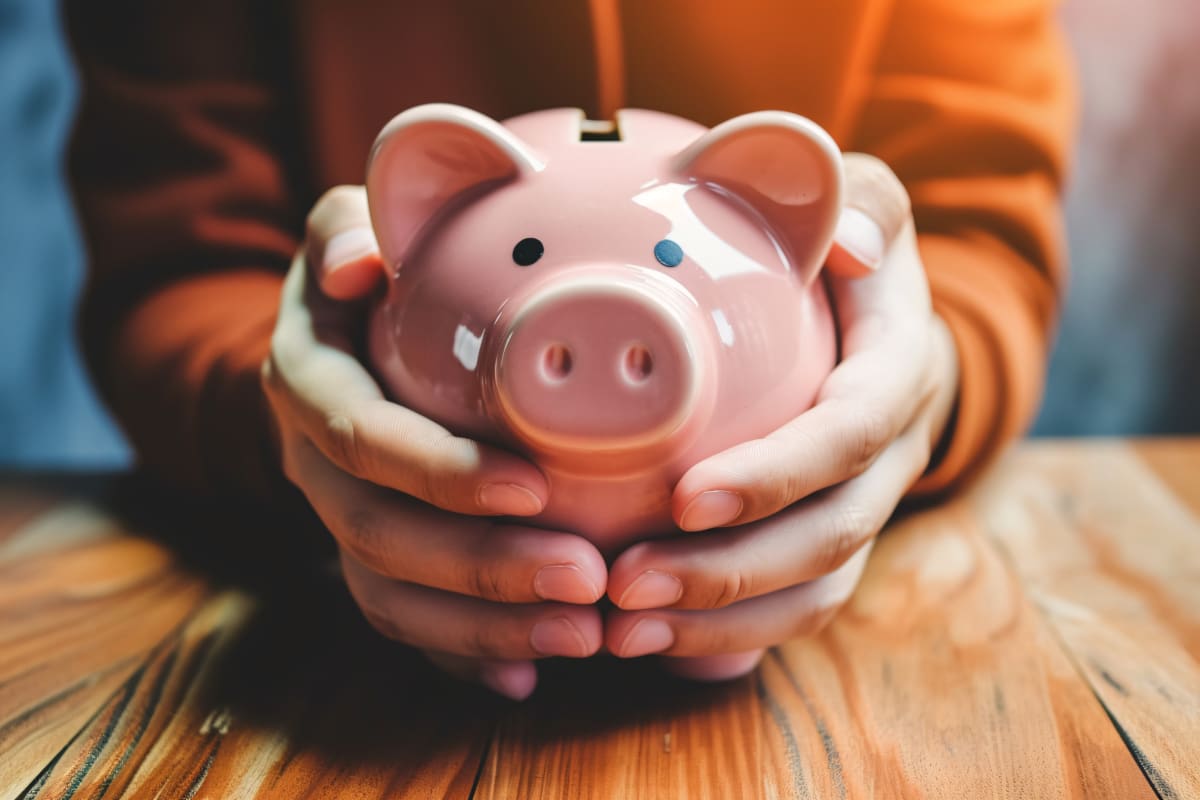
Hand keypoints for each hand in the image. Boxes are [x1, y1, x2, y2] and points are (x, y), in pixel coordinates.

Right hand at [262, 186, 606, 699]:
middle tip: (586, 577)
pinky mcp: (372, 560)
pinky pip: (405, 623)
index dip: (441, 471)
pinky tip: (527, 673)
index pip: (366, 438)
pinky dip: (463, 654)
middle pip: (384, 535)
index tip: (534, 485)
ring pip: (395, 594)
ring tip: (582, 631)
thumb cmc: (369, 274)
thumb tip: (354, 260)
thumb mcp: (346, 228)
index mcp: (311, 385)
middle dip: (485, 565)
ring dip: (487, 624)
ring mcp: (341, 521)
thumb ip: (346, 229)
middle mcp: (317, 465)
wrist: (341, 341)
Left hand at [603, 155, 959, 678]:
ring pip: (813, 592)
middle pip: (830, 537)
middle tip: (627, 586)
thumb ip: (860, 203)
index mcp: (898, 373)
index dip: (777, 474)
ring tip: (622, 631)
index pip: (851, 434)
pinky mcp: (830, 544)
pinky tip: (651, 646)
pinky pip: (792, 611)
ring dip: (720, 622)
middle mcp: (892, 457)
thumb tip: (852, 242)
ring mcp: (865, 508)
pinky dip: (727, 638)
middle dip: (729, 572)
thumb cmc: (850, 255)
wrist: (883, 324)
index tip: (685, 498)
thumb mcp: (865, 202)